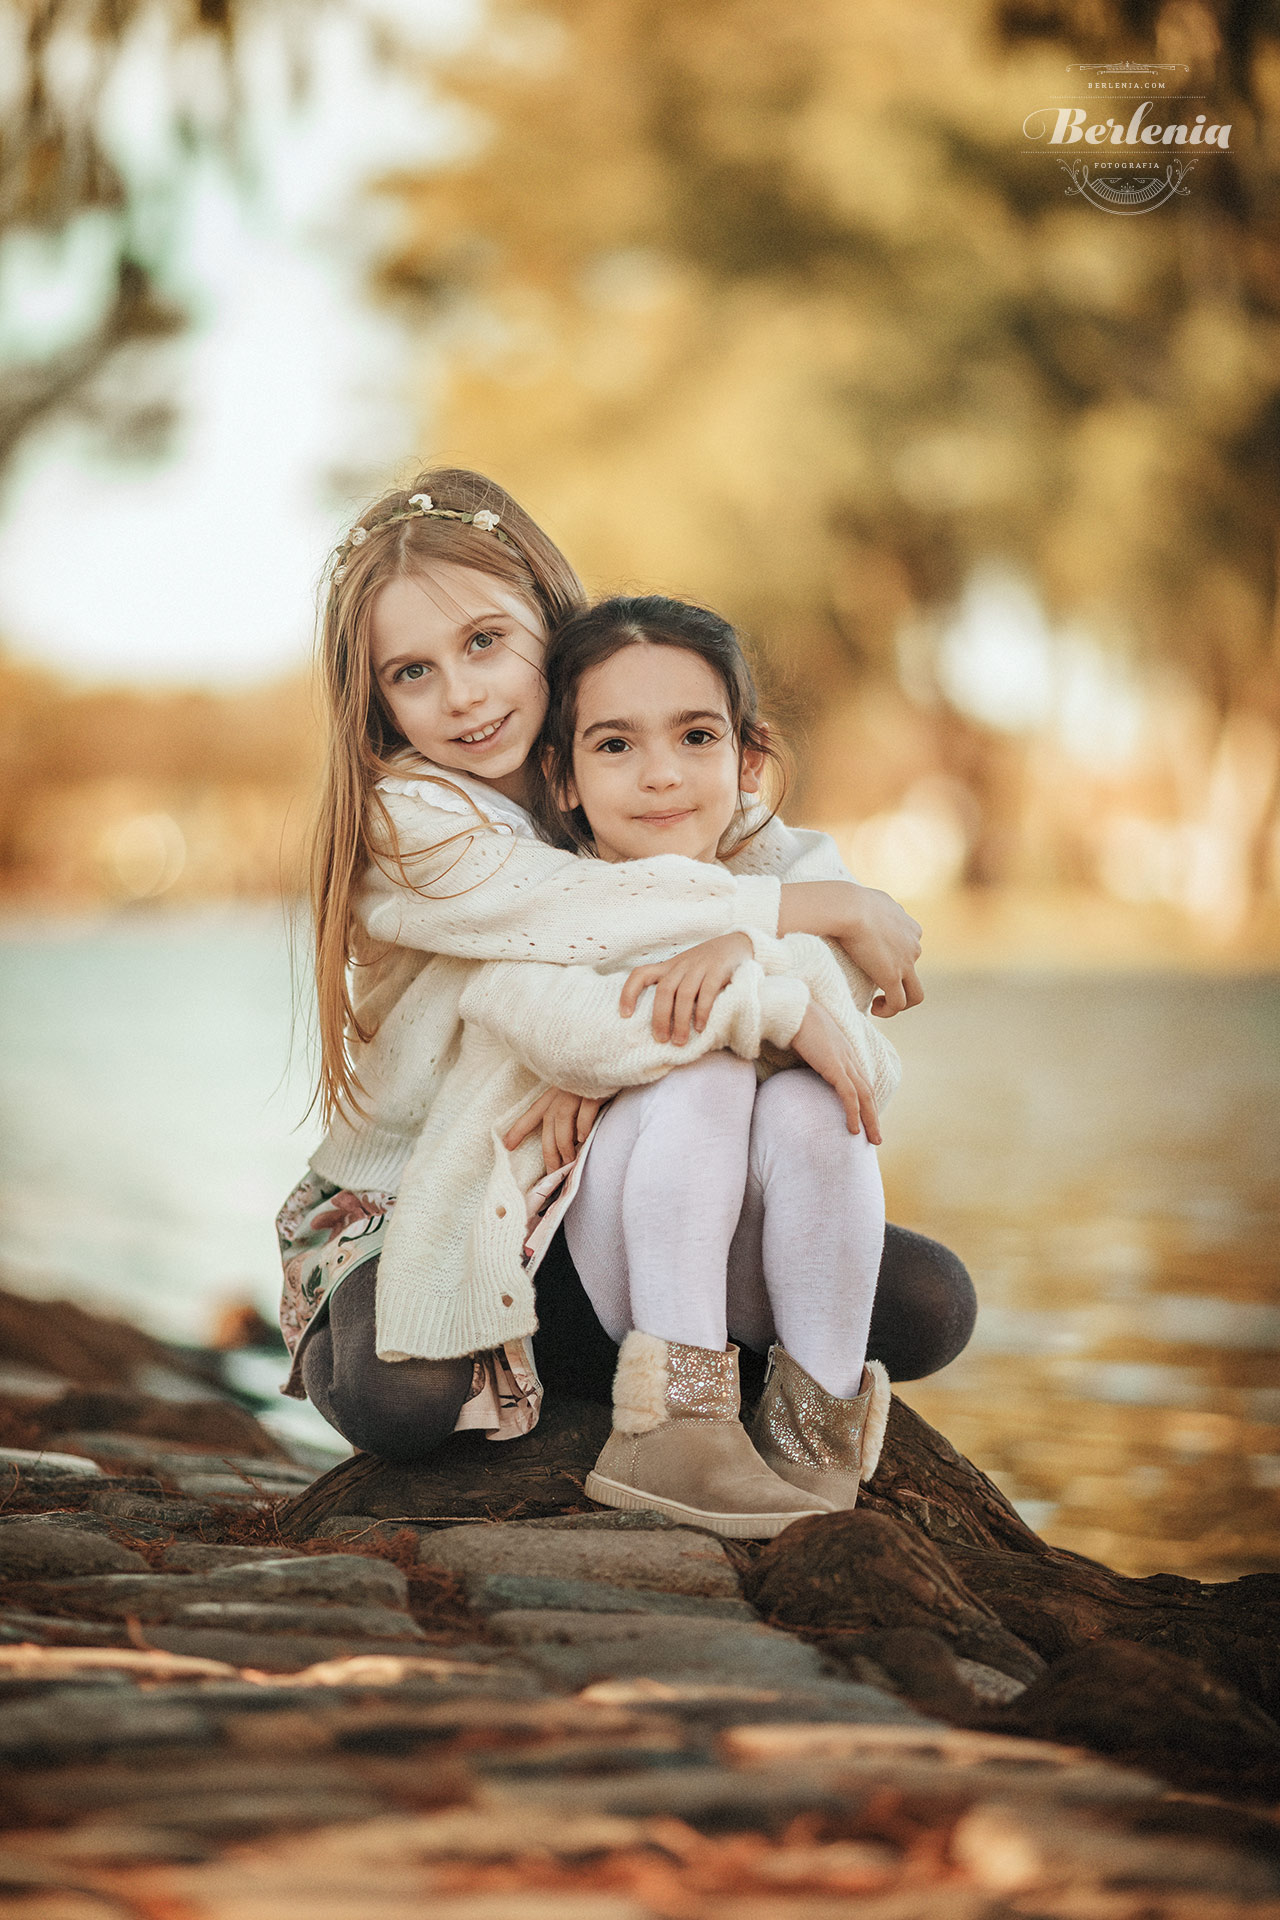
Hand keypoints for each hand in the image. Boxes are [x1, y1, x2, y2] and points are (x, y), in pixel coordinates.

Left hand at [503, 1088, 607, 1170]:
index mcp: (555, 1091)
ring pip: (563, 1121)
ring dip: (564, 1144)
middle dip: (549, 1150)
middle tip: (551, 1172)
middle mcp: (563, 1092)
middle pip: (549, 1123)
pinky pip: (585, 1113)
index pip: (534, 1112)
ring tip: (568, 1162)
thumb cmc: (597, 1080)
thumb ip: (568, 1110)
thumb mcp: (576, 1091)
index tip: (507, 1145)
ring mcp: (578, 1091)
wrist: (613, 1061)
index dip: (519, 1129)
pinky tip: (583, 1139)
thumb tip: (569, 1139)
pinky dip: (582, 1127)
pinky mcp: (594, 1092)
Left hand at [619, 932, 753, 1042]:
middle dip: (660, 1018)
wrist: (735, 944)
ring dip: (680, 1021)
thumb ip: (672, 988)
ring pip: (683, 994)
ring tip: (680, 1041)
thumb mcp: (683, 971)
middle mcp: (680, 966)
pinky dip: (702, 1012)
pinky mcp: (718, 970)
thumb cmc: (705, 966)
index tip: (625, 1015)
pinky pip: (707, 992)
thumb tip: (659, 1023)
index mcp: (668, 967)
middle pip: (664, 991)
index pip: (640, 974)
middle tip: (661, 1040)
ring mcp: (699, 967)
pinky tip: (700, 1028)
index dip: (629, 993)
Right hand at [779, 881, 921, 1014]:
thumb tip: (860, 908)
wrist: (847, 907)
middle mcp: (913, 945)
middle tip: (872, 983)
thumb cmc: (849, 900)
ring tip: (878, 1003)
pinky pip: (899, 1003)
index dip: (895, 959)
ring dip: (898, 1001)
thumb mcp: (869, 898)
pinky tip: (873, 1009)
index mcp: (910, 927)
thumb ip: (874, 907)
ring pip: (915, 993)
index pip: (910, 948)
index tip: (873, 963)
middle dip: (895, 979)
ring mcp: (906, 963)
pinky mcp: (892, 977)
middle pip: (911, 970)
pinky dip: (889, 1010)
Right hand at [788, 1002, 881, 1142]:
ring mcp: (844, 1062)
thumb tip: (800, 1064)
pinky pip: (849, 1096)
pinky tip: (853, 1130)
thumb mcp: (806, 1042)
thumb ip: (810, 1055)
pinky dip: (854, 1113)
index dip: (866, 1101)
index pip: (861, 1081)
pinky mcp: (835, 1067)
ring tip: (873, 1140)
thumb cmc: (794, 1022)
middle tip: (877, 1138)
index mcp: (843, 1052)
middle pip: (868, 1091)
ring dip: (871, 1120)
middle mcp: (848, 1058)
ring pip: (864, 1096)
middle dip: (874, 1116)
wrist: (793, 1008)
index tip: (867, 1119)